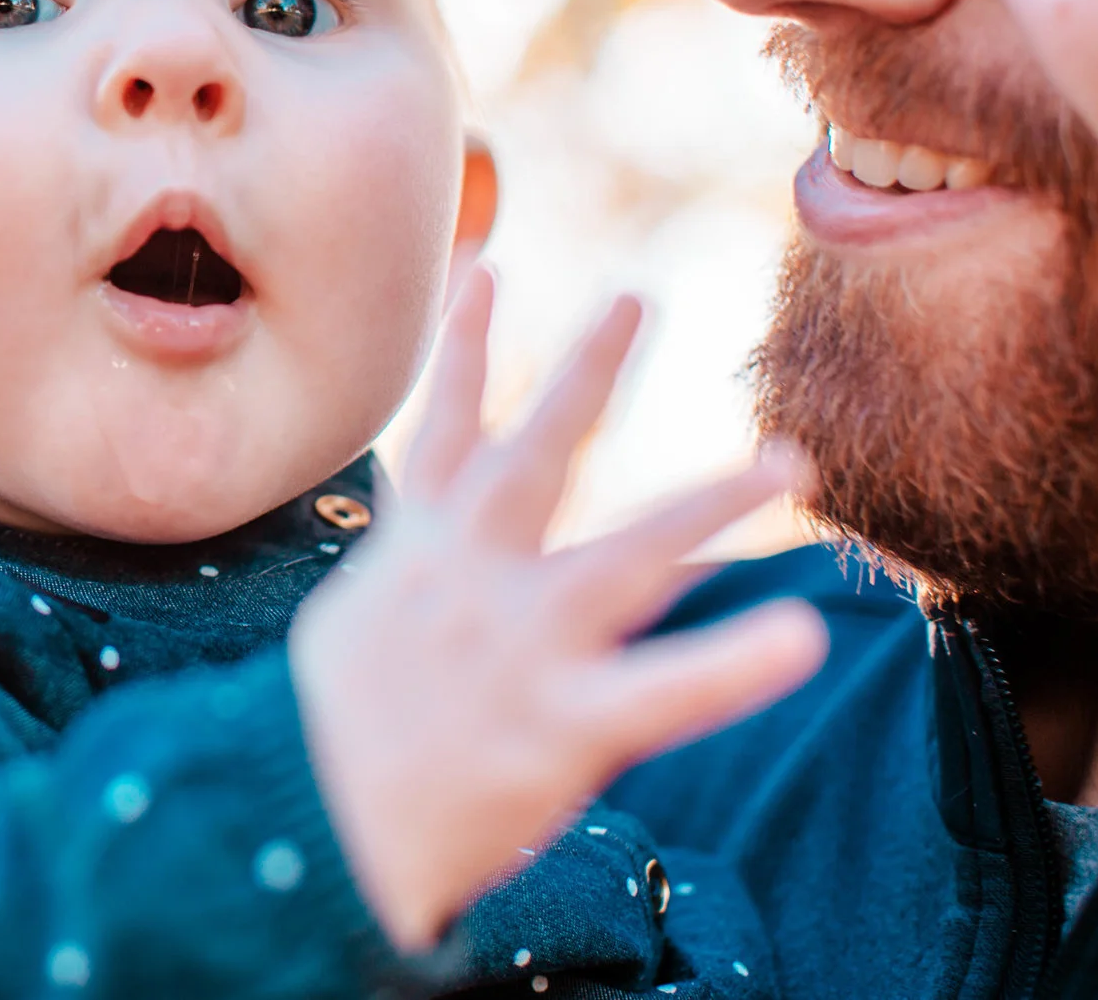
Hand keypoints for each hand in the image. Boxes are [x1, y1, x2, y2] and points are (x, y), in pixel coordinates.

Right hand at [287, 267, 827, 950]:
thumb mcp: (350, 632)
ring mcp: (518, 645)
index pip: (440, 431)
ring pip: (630, 555)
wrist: (298, 827)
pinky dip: (733, 663)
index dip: (462, 347)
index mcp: (412, 555)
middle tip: (636, 295)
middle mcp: (468, 578)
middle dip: (588, 370)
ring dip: (711, 500)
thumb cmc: (317, 738)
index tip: (487, 270)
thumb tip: (438, 539)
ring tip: (788, 458)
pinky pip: (662, 690)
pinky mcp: (559, 724)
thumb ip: (411, 577)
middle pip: (537, 454)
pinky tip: (799, 635)